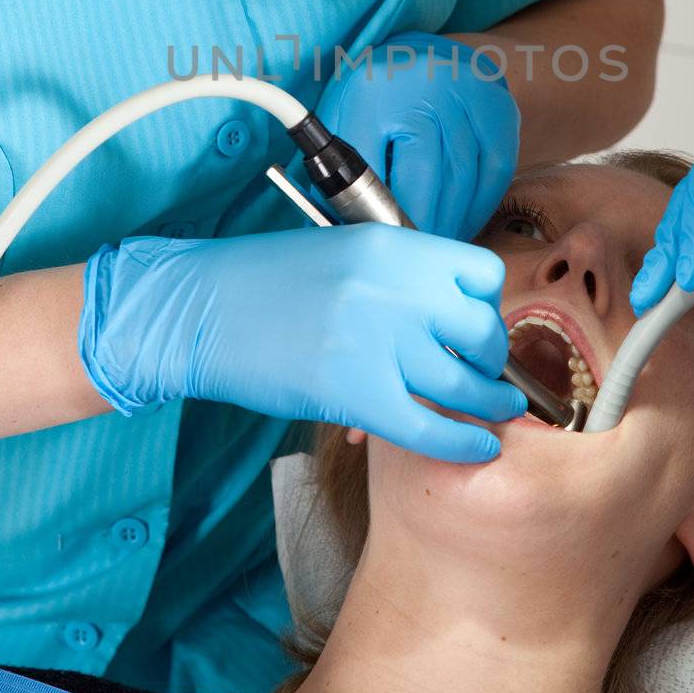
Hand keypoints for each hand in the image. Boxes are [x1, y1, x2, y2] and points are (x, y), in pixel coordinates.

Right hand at [78, 223, 526, 461]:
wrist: (200, 308)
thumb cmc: (266, 282)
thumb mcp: (344, 252)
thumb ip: (400, 277)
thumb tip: (454, 316)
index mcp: (391, 244)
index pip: (482, 273)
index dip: (487, 304)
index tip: (476, 324)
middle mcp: (392, 287)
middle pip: (482, 330)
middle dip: (491, 358)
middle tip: (483, 372)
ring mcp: (374, 341)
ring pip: (464, 384)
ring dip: (488, 403)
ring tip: (493, 411)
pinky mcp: (353, 393)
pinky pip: (431, 428)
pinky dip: (463, 444)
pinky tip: (477, 448)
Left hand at [315, 31, 519, 239]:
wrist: (422, 54)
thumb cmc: (374, 99)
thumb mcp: (340, 121)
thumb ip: (332, 173)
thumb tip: (336, 235)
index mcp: (369, 90)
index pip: (365, 172)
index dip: (369, 219)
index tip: (373, 249)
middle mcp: (422, 85)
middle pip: (422, 182)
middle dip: (414, 230)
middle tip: (407, 258)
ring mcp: (466, 95)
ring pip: (461, 184)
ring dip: (447, 225)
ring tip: (431, 244)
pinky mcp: (499, 109)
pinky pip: (493, 176)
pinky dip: (476, 209)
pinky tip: (460, 221)